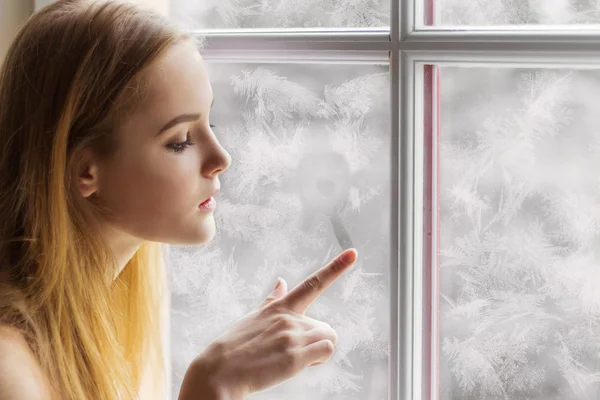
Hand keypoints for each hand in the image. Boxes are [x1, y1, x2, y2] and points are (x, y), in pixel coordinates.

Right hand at [190, 248, 357, 397]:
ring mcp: (292, 336)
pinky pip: (326, 351)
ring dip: (316, 352)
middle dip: (315, 342)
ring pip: (328, 339)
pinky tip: (299, 366)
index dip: (335, 268)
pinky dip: (318, 361)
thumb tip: (282, 281)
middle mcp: (289, 317)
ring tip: (291, 360)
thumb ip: (272, 300)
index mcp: (280, 306)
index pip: (312, 283)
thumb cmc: (234, 347)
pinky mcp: (295, 356)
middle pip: (326, 326)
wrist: (218, 372)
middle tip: (291, 353)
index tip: (353, 253)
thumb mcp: (253, 317)